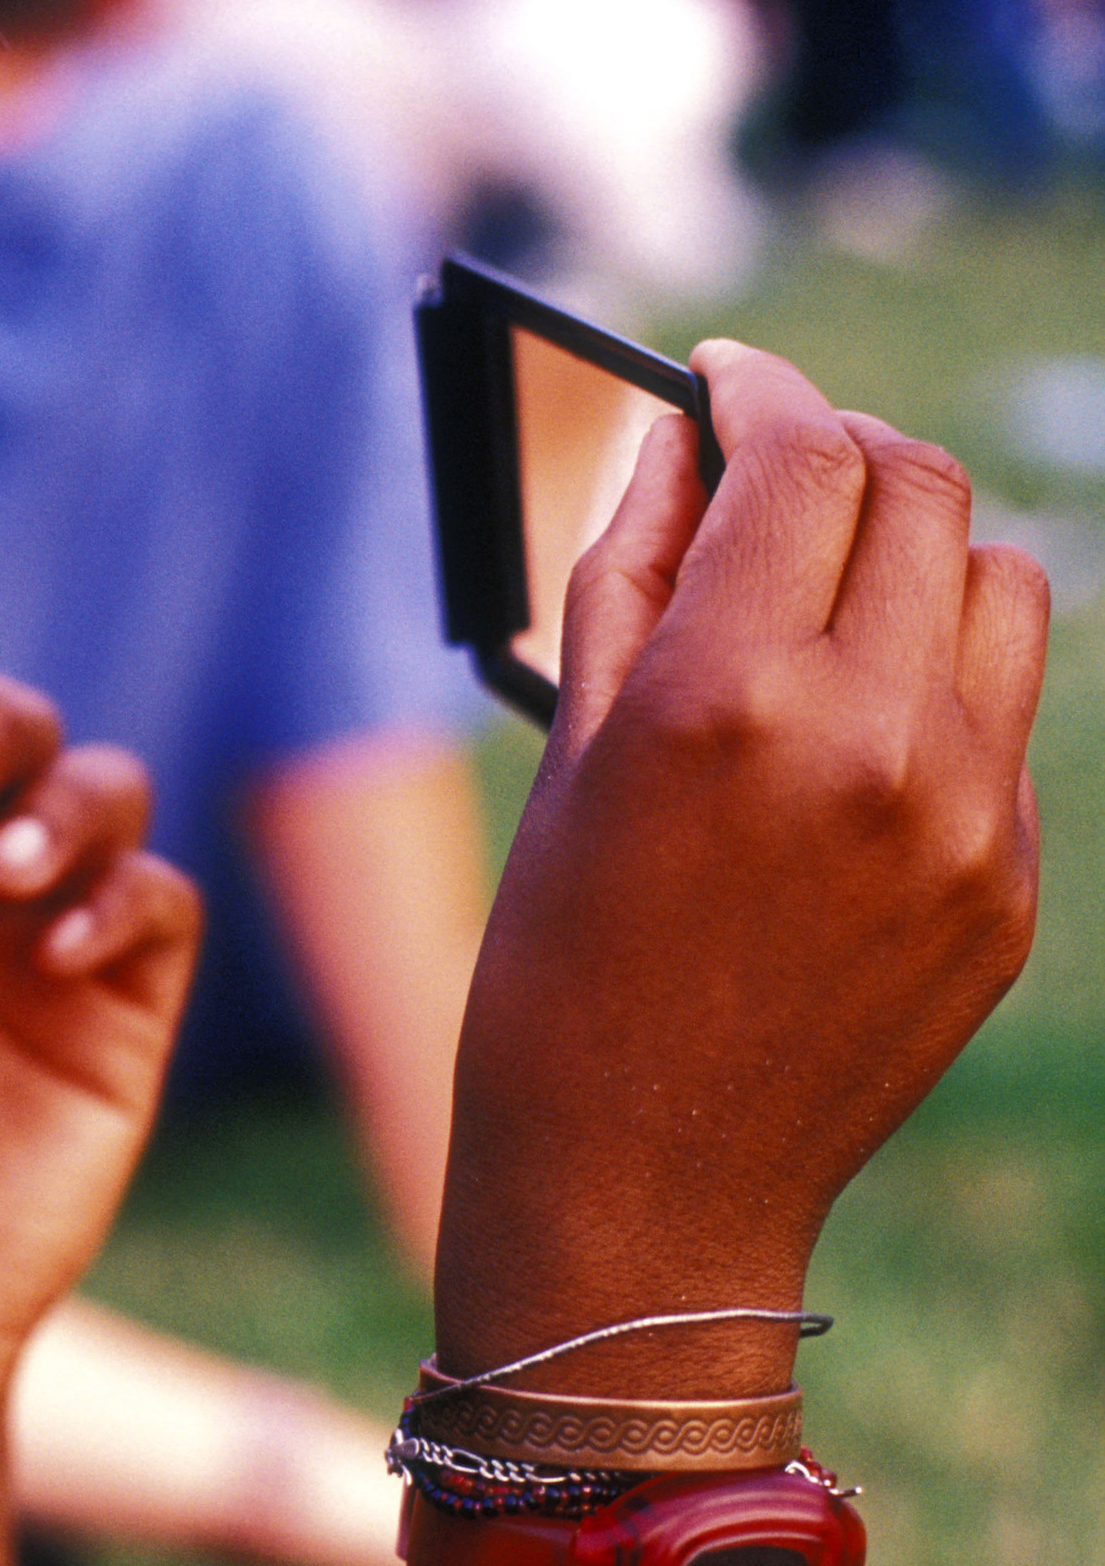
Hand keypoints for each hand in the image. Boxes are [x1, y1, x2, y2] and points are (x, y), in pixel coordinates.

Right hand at [441, 341, 1045, 1394]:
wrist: (642, 1190)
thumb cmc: (557, 975)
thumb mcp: (564, 762)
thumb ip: (624, 577)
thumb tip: (674, 442)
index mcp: (728, 701)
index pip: (798, 457)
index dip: (759, 388)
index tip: (725, 375)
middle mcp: (871, 740)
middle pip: (920, 489)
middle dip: (841, 449)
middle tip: (774, 464)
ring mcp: (964, 818)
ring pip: (1004, 581)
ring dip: (919, 551)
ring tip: (829, 596)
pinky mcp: (1008, 886)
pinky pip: (1007, 716)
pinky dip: (940, 678)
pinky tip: (851, 734)